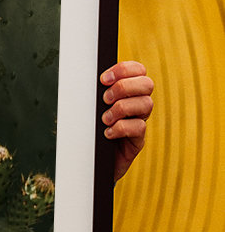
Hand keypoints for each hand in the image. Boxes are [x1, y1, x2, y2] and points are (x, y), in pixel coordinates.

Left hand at [100, 60, 153, 181]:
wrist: (89, 161)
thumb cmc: (88, 130)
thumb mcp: (89, 107)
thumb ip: (93, 92)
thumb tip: (83, 78)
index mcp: (127, 91)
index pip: (138, 70)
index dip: (124, 69)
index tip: (103, 79)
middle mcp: (137, 104)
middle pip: (147, 84)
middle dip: (124, 87)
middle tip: (105, 99)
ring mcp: (139, 121)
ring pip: (146, 104)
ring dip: (121, 108)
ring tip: (104, 119)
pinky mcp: (138, 140)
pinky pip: (139, 127)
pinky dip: (121, 128)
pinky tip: (107, 133)